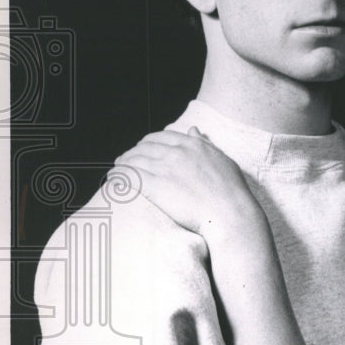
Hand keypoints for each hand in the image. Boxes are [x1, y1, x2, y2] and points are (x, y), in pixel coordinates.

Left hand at [112, 127, 263, 237]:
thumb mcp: (222, 160)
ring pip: (134, 160)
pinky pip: (129, 175)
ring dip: (122, 164)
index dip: (148, 143)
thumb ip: (204, 144)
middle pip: (145, 147)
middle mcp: (176, 152)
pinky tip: (113, 180)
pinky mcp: (155, 185)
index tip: (143, 149)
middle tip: (125, 161)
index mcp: (192, 145)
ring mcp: (165, 168)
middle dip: (132, 153)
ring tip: (116, 171)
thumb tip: (193, 129)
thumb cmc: (231, 192)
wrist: (230, 214)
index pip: (162, 137)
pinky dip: (118, 175)